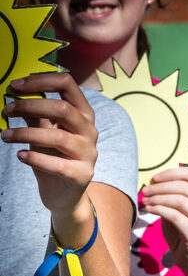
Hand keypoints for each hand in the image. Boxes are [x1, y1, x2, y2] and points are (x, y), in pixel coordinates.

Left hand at [1, 74, 96, 241]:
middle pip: (63, 109)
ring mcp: (88, 154)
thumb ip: (34, 115)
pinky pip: (58, 165)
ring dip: (26, 134)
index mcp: (82, 115)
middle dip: (30, 106)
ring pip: (58, 137)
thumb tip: (13, 96)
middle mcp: (89, 131)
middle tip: (6, 110)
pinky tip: (21, 156)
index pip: (68, 85)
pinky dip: (35, 158)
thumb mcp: (42, 133)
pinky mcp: (82, 175)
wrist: (64, 194)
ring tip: (4, 136)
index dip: (40, 81)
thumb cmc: (53, 158)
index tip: (14, 86)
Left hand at [142, 167, 187, 275]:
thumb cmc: (182, 235)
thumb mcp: (178, 212)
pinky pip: (175, 215)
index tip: (154, 178)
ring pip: (180, 199)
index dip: (170, 173)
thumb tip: (153, 184)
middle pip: (183, 186)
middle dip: (160, 187)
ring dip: (158, 198)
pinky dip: (159, 209)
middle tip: (145, 191)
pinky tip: (149, 210)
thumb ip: (171, 197)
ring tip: (145, 201)